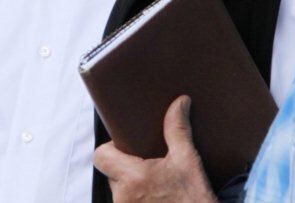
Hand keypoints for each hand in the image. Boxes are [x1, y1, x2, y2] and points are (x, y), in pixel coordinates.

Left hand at [93, 95, 217, 202]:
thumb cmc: (195, 199)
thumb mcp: (188, 161)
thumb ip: (177, 129)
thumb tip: (179, 102)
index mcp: (133, 178)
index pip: (100, 157)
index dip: (109, 150)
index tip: (125, 148)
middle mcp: (123, 198)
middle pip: (110, 174)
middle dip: (125, 168)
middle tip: (146, 164)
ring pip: (118, 192)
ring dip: (131, 186)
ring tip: (153, 183)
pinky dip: (136, 199)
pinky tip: (153, 196)